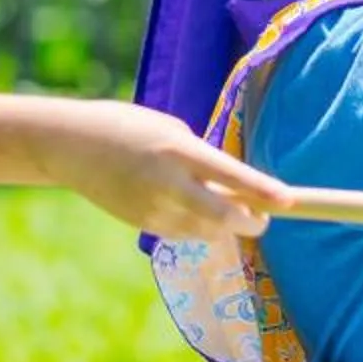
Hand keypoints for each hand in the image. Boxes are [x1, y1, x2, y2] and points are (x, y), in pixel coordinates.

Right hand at [46, 101, 290, 240]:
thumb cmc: (130, 128)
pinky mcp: (143, 225)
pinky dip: (196, 225)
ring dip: (223, 224)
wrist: (73, 146)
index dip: (263, 191)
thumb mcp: (171, 131)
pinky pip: (184, 233)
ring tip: (217, 201)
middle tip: (263, 218)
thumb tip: (235, 189)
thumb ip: (202, 160)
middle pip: (224, 218)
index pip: (231, 176)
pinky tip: (185, 205)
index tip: (289, 200)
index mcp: (178, 151)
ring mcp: (154, 209)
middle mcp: (168, 184)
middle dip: (251, 222)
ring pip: (207, 231)